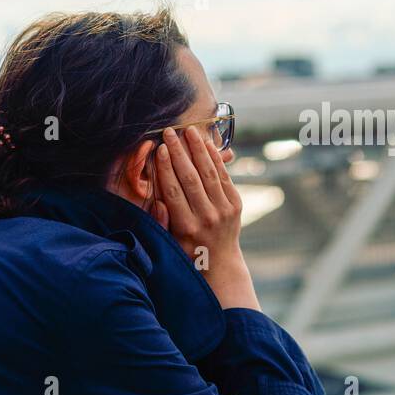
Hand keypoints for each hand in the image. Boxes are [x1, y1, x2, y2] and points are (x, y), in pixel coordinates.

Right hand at [152, 126, 260, 310]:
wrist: (220, 263)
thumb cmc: (187, 251)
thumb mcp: (169, 242)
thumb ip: (162, 221)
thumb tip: (158, 199)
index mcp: (186, 227)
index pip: (173, 191)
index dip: (165, 167)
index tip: (159, 149)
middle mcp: (206, 217)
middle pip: (190, 178)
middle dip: (179, 152)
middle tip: (170, 132)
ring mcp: (224, 210)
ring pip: (209, 173)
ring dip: (199, 150)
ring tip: (189, 131)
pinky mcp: (235, 205)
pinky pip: (224, 177)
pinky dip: (216, 159)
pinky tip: (207, 145)